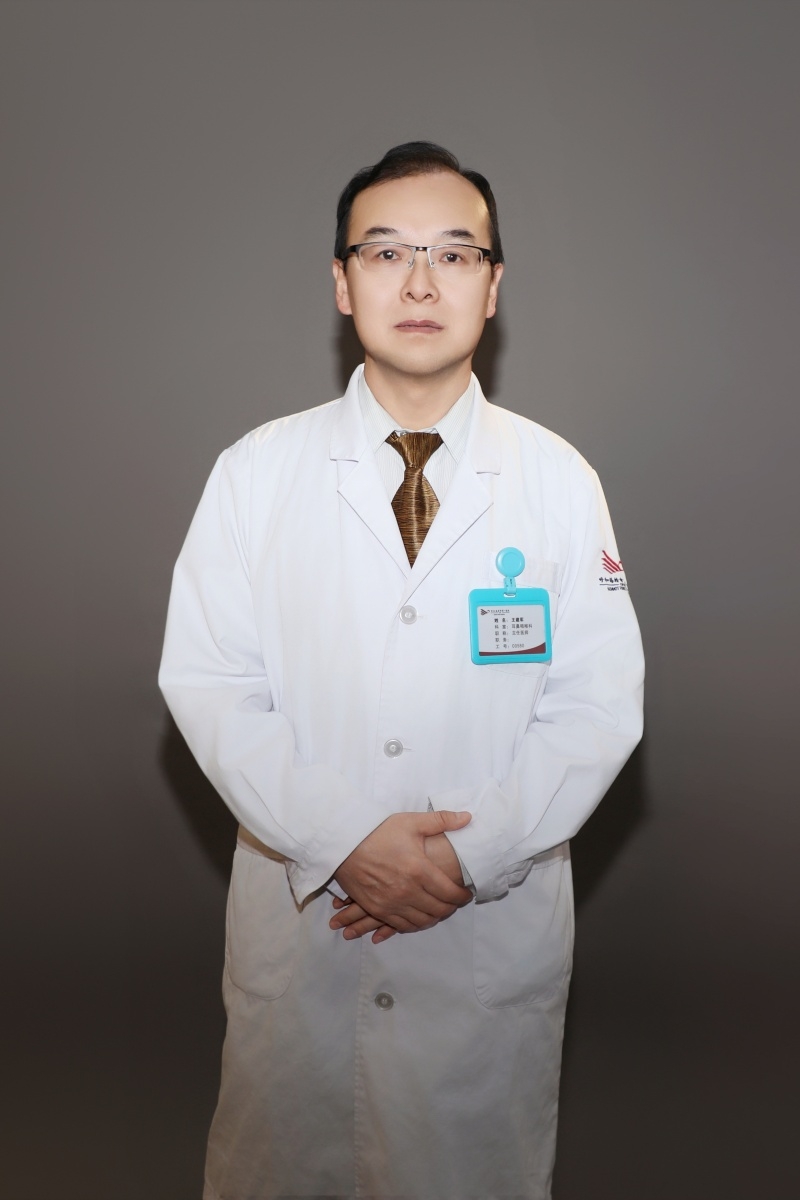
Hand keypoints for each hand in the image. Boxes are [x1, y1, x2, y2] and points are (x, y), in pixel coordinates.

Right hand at [331, 810, 471, 937]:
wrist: (344, 842)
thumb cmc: (378, 831)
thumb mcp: (411, 822)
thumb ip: (442, 820)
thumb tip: (468, 817)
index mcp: (419, 870)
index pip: (450, 893)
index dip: (462, 896)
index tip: (466, 893)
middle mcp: (407, 891)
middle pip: (439, 910)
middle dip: (452, 907)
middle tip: (455, 901)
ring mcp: (391, 903)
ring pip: (423, 921)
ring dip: (435, 917)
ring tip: (440, 909)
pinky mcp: (377, 909)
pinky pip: (402, 926)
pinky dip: (415, 925)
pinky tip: (420, 917)